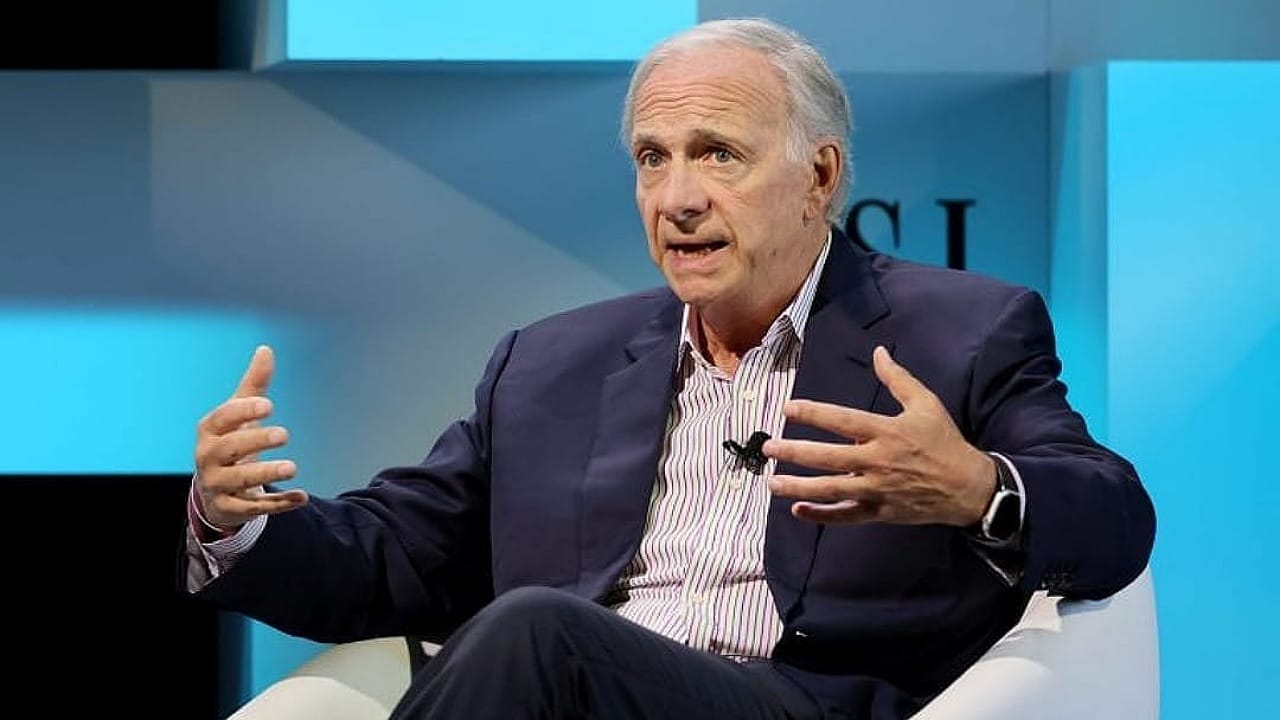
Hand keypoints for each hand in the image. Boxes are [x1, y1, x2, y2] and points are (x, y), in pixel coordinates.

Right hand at [193, 345, 307, 530]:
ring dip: (267, 473)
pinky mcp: (231, 508)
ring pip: (241, 480)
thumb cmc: (230, 441)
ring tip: (293, 467)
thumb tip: (266, 349)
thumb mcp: (239, 414)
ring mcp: (217, 485)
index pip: (223, 418)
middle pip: (230, 449)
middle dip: (255, 441)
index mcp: (210, 430)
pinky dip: (278, 504)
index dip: (243, 412)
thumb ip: (254, 386)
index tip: (269, 405)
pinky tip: (302, 497)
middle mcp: (208, 458)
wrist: (213, 489)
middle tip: (285, 434)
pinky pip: (255, 508)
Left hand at [764, 346, 995, 526]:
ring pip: (831, 490)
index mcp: (886, 431)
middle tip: (769, 447)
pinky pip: (846, 516)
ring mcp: (877, 489)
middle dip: (796, 452)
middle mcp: (878, 461)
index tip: (788, 407)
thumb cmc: (944, 442)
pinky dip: (821, 516)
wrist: (969, 487)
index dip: (814, 413)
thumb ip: (898, 379)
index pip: (843, 420)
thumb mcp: (926, 404)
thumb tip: (878, 352)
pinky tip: (797, 510)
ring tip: (772, 482)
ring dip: (799, 486)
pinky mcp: (880, 511)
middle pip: (829, 457)